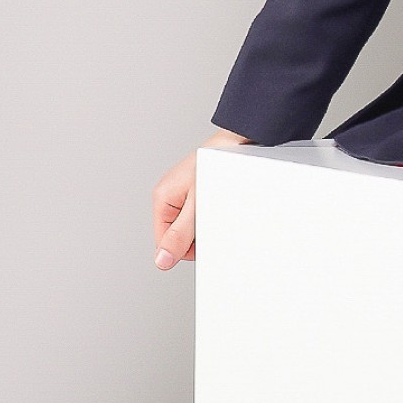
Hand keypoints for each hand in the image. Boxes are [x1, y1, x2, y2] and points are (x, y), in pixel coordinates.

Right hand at [153, 129, 251, 268]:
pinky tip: (222, 202)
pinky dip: (212, 212)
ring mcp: (184, 193)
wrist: (240, 141)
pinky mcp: (198, 190)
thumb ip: (180, 235)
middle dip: (197, 234)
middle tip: (213, 218)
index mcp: (162, 198)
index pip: (165, 243)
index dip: (185, 247)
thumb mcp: (198, 206)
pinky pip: (201, 213)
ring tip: (219, 205)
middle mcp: (170, 195)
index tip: (203, 237)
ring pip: (191, 224)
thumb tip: (162, 261)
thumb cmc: (216, 165)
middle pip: (178, 235)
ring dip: (206, 222)